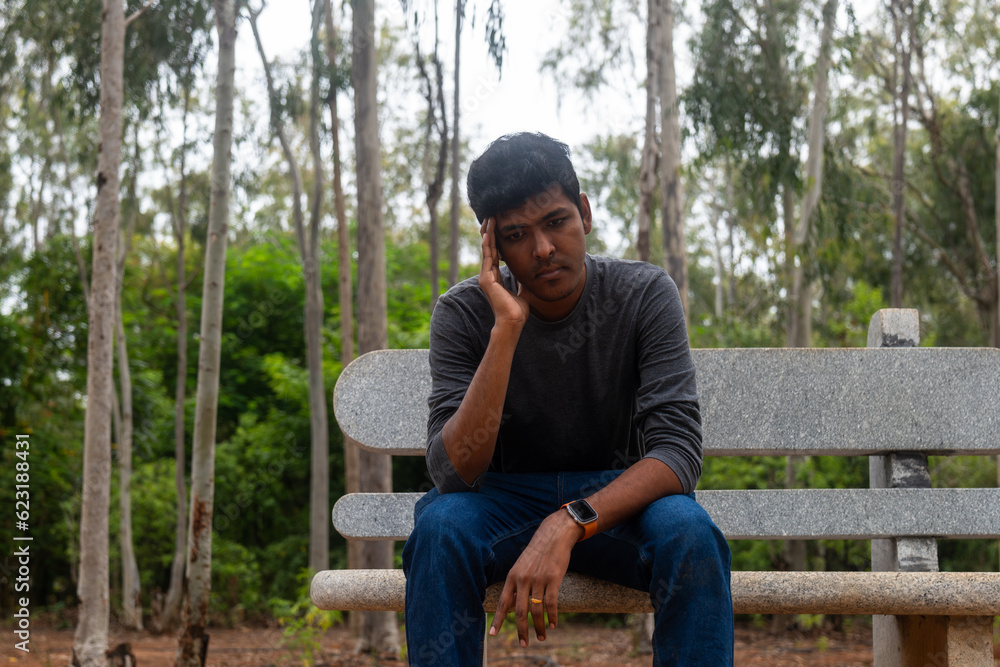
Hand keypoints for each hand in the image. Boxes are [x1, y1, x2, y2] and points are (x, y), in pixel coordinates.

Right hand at [478, 217, 528, 328]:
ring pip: (486, 250)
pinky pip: (487, 259)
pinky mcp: (486, 280)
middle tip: (491, 216)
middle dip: (490, 232)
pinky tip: (487, 235)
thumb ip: (522, 279)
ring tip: (489, 219)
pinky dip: (487, 246)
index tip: (499, 225)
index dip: (497, 239)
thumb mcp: (522, 288)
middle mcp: (489, 275)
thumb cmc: (518, 310)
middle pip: (489, 248)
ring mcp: (486, 277)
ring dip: (488, 234)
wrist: (513, 322)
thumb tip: (530, 270)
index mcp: (496, 276)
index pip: (495, 253)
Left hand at [489, 510, 583, 646]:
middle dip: (520, 630)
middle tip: (523, 644)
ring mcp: (538, 579)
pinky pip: (551, 603)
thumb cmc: (537, 553)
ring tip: (541, 637)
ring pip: (536, 610)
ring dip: (538, 627)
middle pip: (519, 611)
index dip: (497, 619)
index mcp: (512, 576)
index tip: (492, 634)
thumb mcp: (521, 567)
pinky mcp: (553, 579)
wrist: (553, 536)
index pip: (502, 602)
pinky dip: (552, 617)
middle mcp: (523, 579)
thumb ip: (516, 585)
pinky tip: (552, 625)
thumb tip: (510, 606)